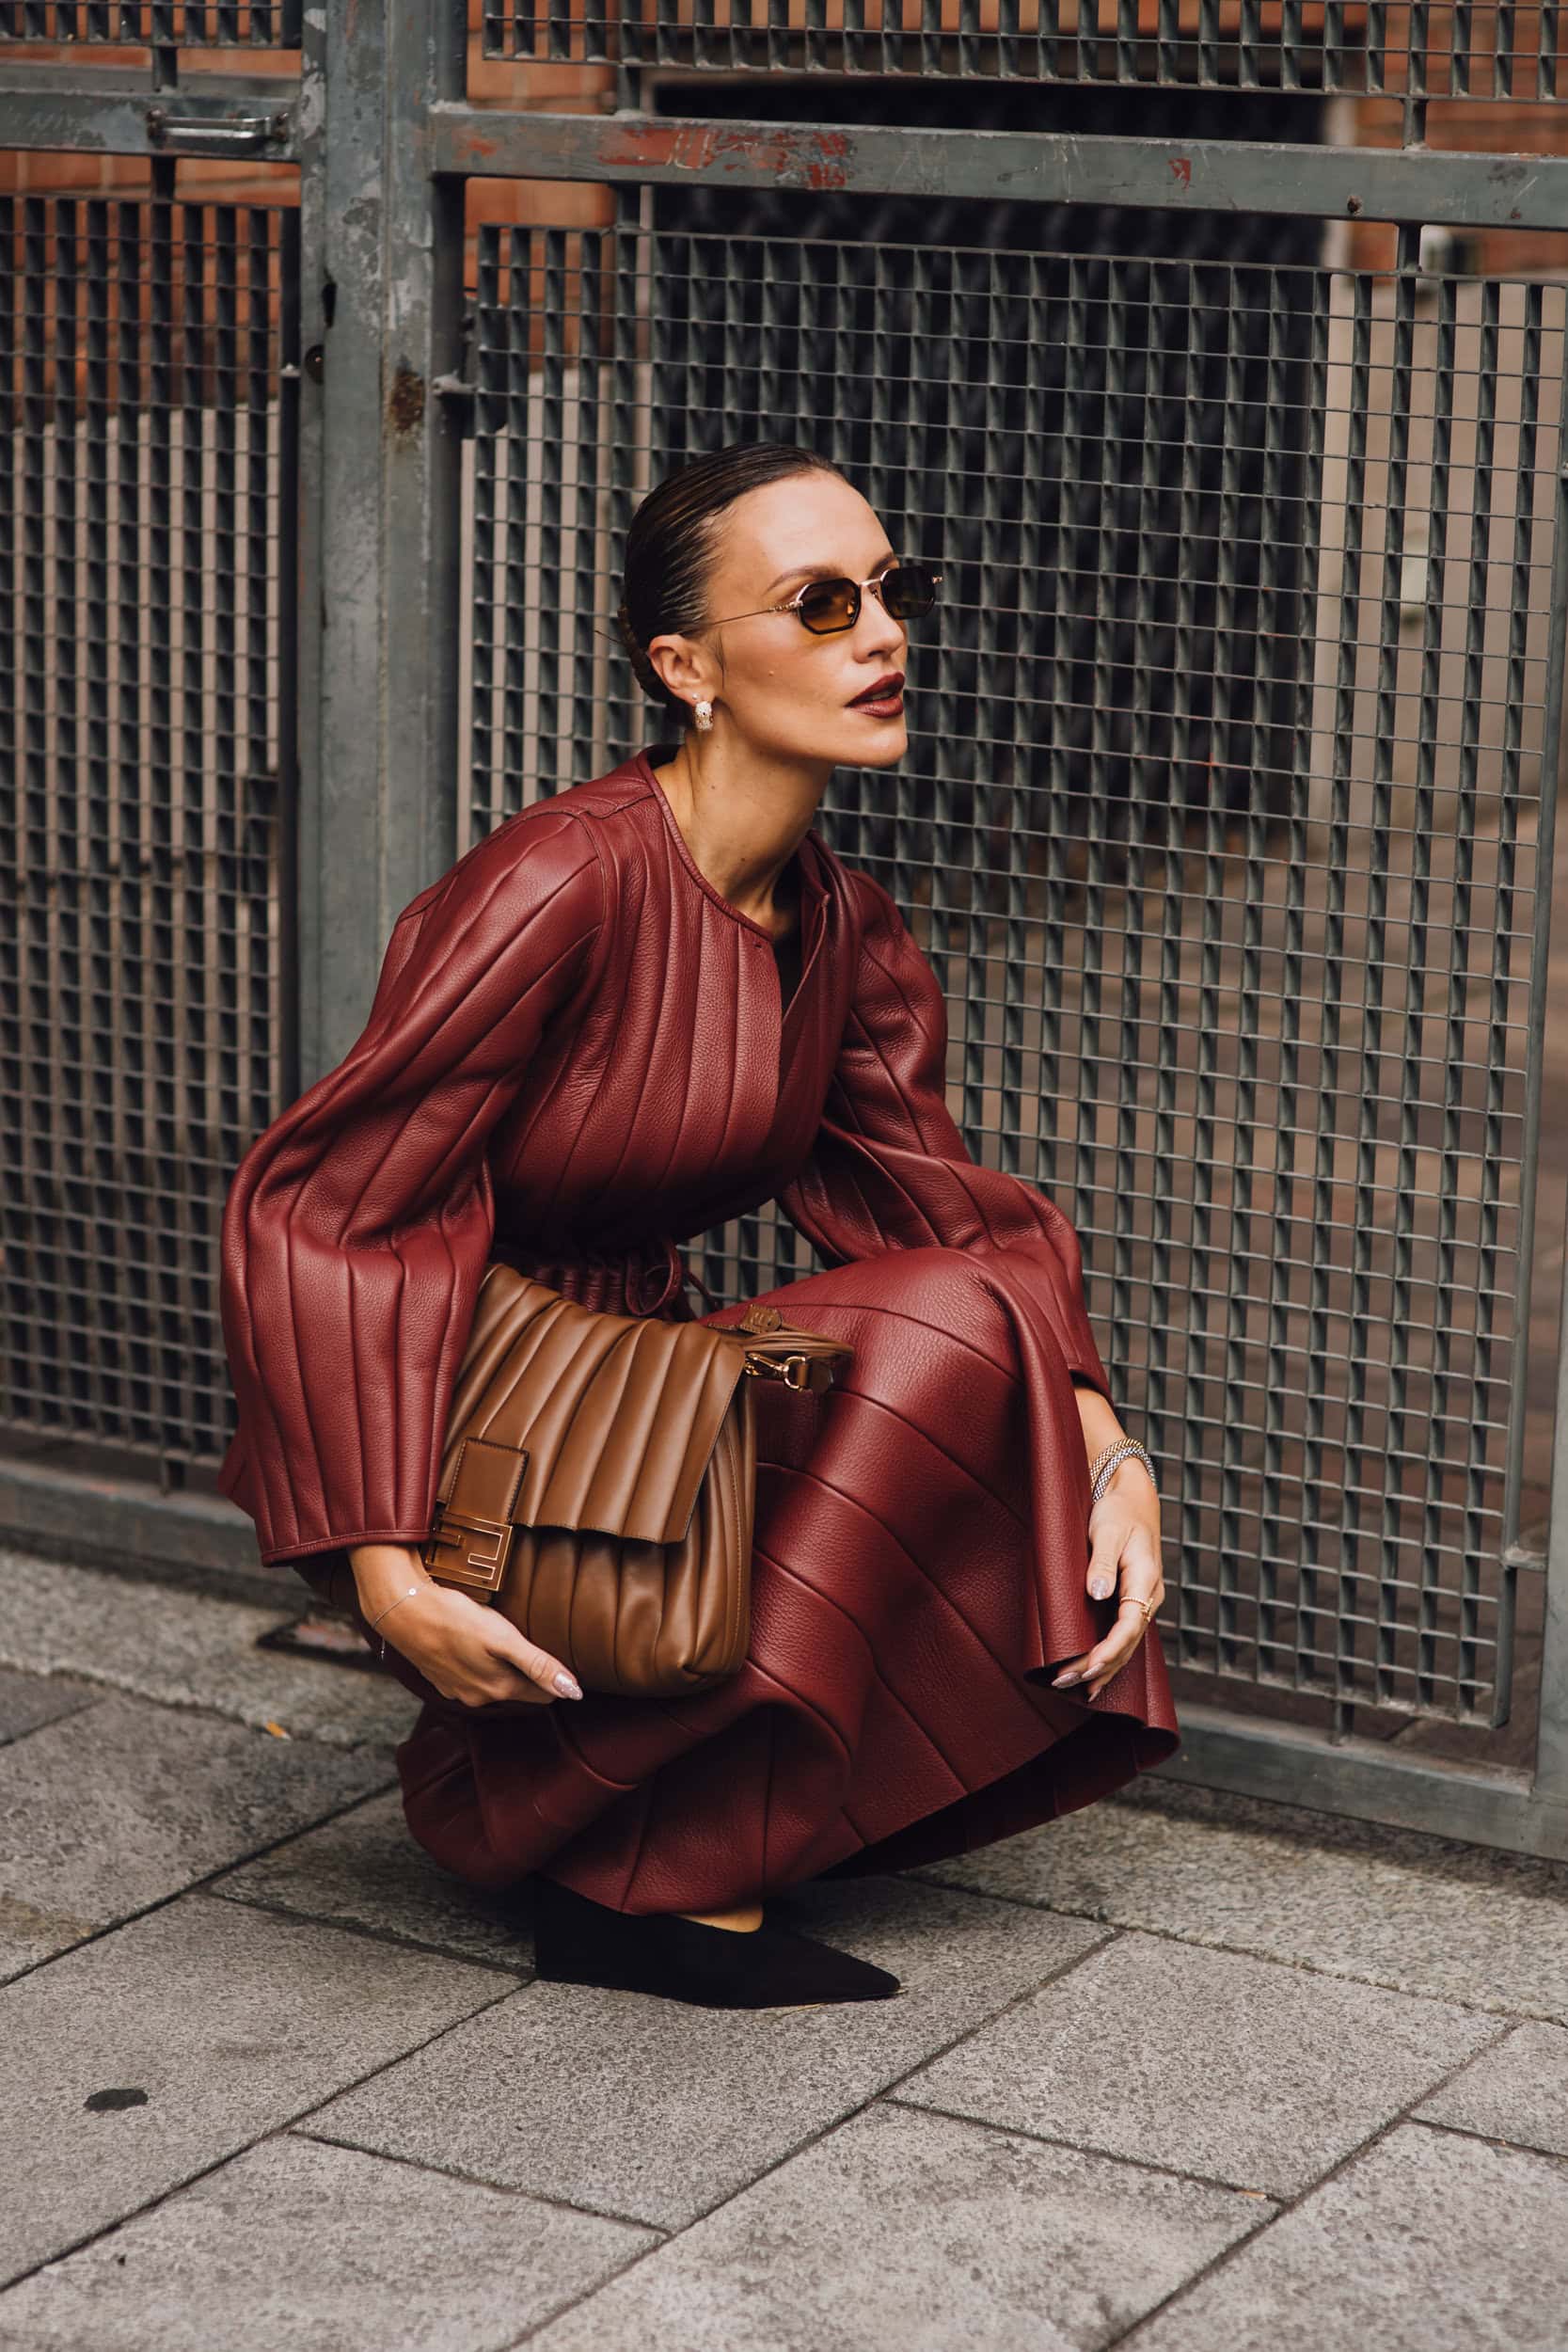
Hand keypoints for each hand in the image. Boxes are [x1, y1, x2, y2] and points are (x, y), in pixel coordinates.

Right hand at [348, 1542, 581, 1705]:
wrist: (404, 1611)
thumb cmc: (455, 1620)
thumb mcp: (503, 1639)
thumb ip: (539, 1665)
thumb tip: (573, 1692)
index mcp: (499, 1688)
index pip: (543, 1694)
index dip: (556, 1679)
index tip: (564, 1662)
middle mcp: (478, 1697)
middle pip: (519, 1691)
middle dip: (533, 1677)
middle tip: (543, 1651)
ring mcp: (457, 1690)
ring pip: (493, 1685)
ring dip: (505, 1670)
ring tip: (513, 1647)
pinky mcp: (440, 1677)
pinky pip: (470, 1677)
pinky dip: (479, 1665)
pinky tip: (478, 1647)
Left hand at [1050, 1458, 1164, 1700]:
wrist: (1132, 1498)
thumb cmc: (1118, 1512)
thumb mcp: (1107, 1532)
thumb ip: (1101, 1564)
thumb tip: (1098, 1593)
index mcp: (1145, 1581)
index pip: (1130, 1625)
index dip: (1110, 1649)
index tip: (1088, 1665)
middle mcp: (1147, 1596)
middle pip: (1128, 1643)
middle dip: (1100, 1666)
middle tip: (1066, 1682)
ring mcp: (1142, 1601)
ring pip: (1127, 1645)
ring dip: (1104, 1668)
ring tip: (1080, 1691)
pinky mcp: (1131, 1601)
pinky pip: (1123, 1636)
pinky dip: (1110, 1657)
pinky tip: (1097, 1675)